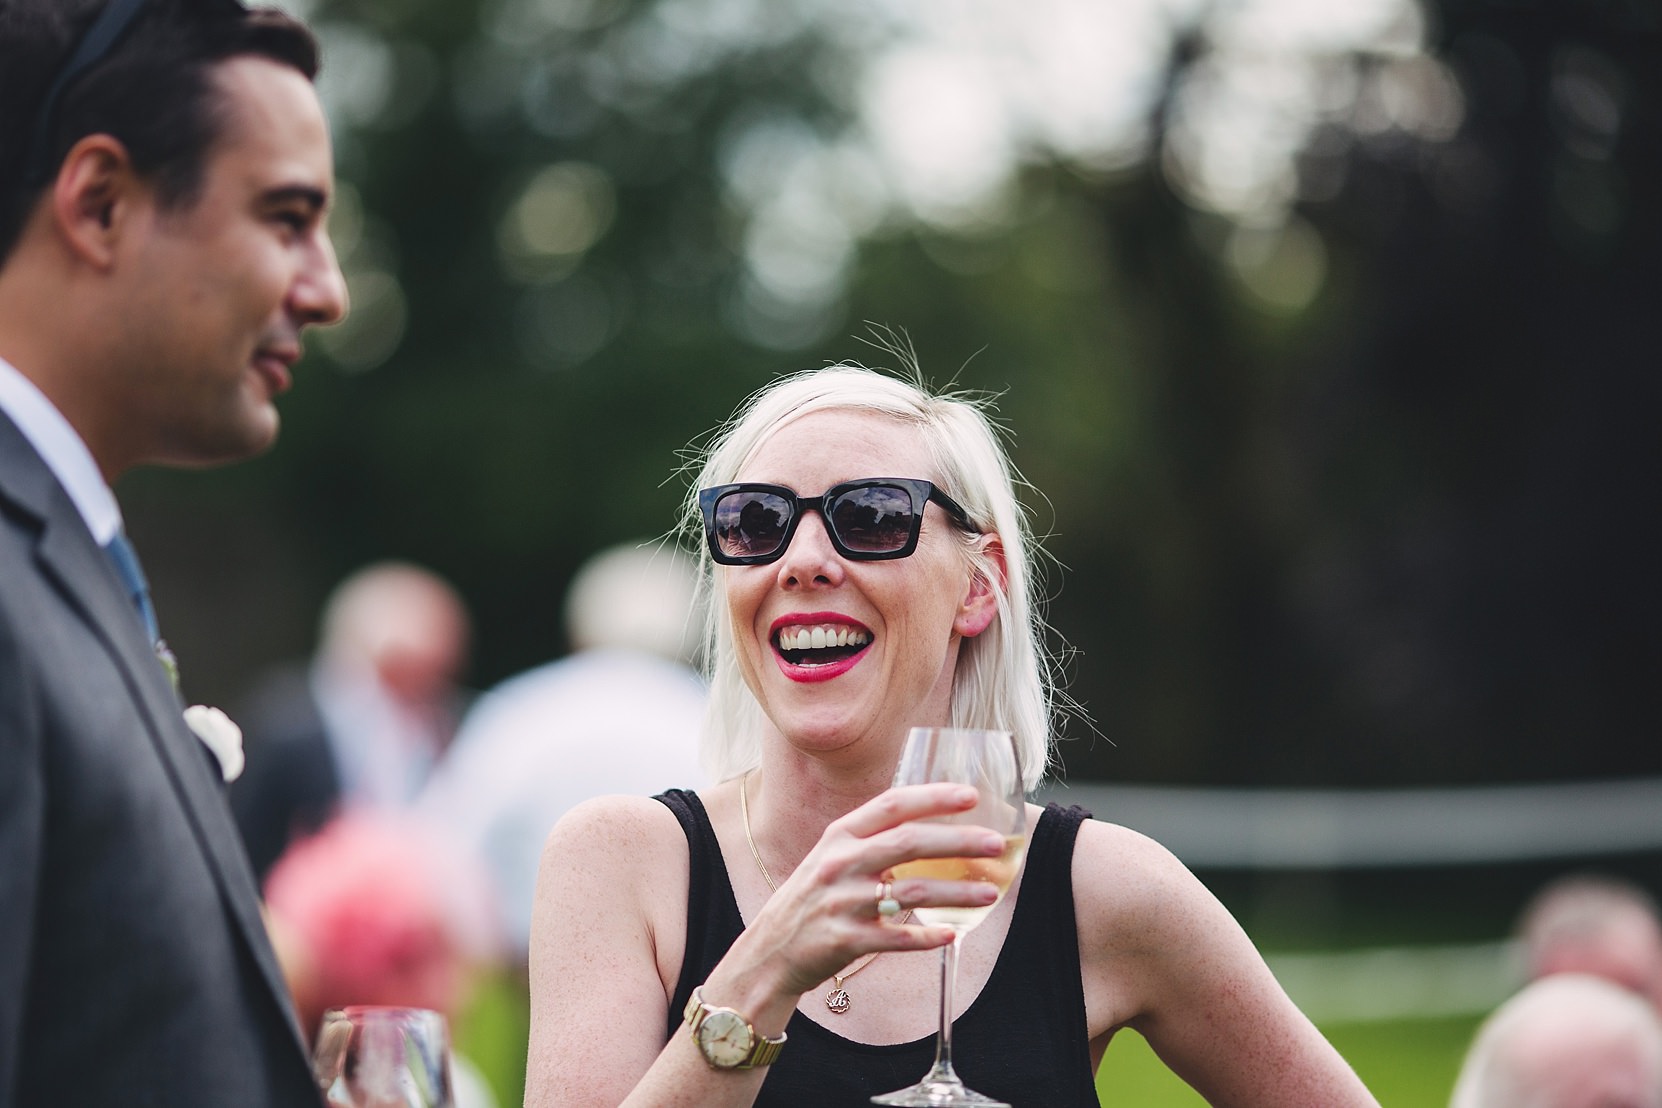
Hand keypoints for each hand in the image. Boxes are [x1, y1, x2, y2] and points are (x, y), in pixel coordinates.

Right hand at [735, 782, 1009, 998]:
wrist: (769, 951)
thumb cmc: (811, 899)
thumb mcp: (831, 857)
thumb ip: (871, 840)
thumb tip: (928, 823)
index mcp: (840, 835)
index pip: (892, 805)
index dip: (933, 796)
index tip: (971, 795)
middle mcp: (840, 863)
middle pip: (910, 842)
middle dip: (959, 841)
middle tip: (996, 843)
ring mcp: (842, 902)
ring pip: (913, 891)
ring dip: (957, 892)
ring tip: (990, 893)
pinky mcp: (846, 940)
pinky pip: (897, 937)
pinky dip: (928, 937)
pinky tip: (953, 934)